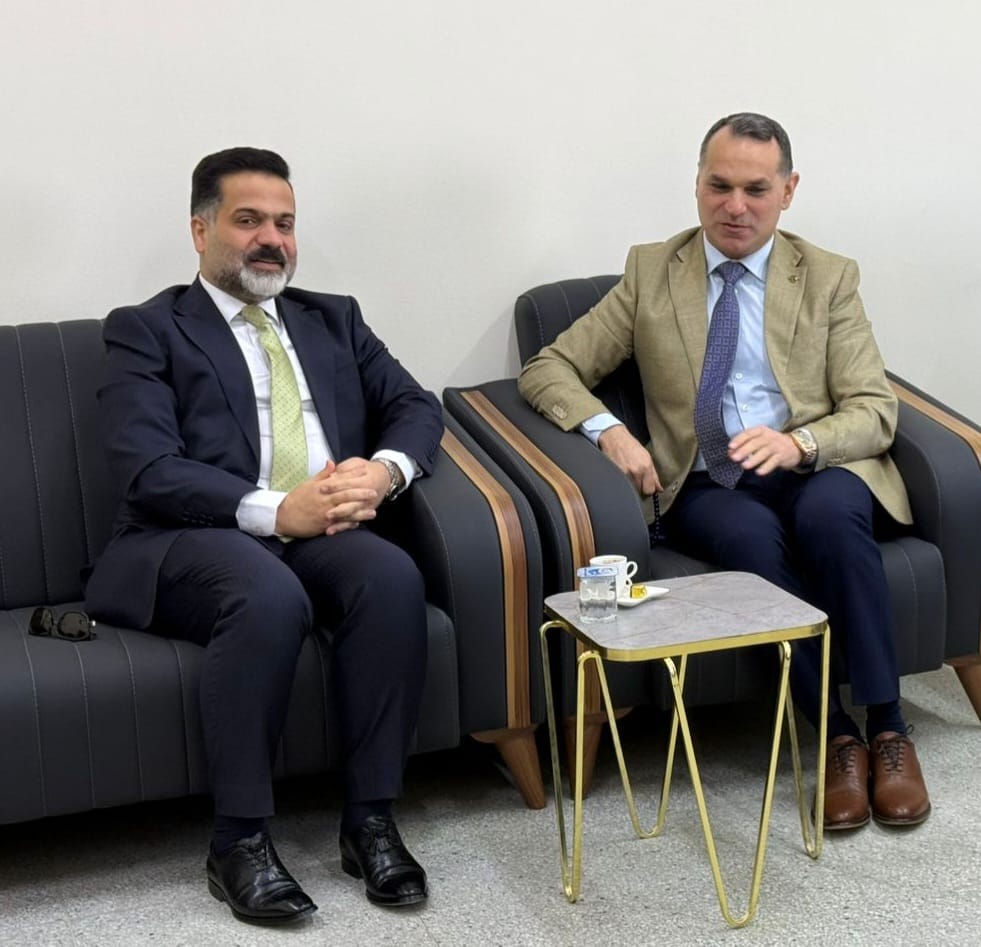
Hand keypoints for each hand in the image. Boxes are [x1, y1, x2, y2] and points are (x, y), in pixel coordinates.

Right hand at [274, 458, 389, 537]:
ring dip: (360, 511)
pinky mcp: (323, 524)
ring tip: (373, 511)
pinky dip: (349, 524)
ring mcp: (324, 512)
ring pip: (345, 510)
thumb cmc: (296, 499)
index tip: (364, 469)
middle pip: (345, 494)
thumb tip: (332, 462)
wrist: (283, 516)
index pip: (339, 478)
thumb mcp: (308, 484)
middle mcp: (324, 499)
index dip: (353, 474)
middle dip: (361, 493)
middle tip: (374, 491)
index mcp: (321, 487)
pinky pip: (339, 524)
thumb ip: (322, 474)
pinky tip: (359, 524)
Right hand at [597, 424, 661, 495]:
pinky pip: (621, 486)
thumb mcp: (646, 456)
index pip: (649, 490)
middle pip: (639, 492)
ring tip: (629, 475)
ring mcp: (623, 474)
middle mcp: (635, 471)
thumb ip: (654, 475)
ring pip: (630, 490)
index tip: (647, 487)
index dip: (649, 490)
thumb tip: (659, 488)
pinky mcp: (614, 475)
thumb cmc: (629, 444)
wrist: (614, 437)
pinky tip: (622, 474)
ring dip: (631, 486)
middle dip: (640, 488)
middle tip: (638, 480)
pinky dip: (622, 483)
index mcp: (645, 467)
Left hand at [727, 426, 803, 475]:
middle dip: (744, 450)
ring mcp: (777, 446)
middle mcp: (769, 437)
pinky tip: (759, 472)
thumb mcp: (759, 440)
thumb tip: (730, 452)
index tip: (730, 447)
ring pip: (764, 452)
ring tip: (744, 465)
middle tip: (734, 458)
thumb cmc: (771, 443)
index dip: (739, 439)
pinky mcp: (782, 456)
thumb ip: (744, 445)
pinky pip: (774, 462)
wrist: (795, 446)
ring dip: (754, 459)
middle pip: (756, 443)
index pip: (749, 433)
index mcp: (761, 431)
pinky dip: (766, 467)